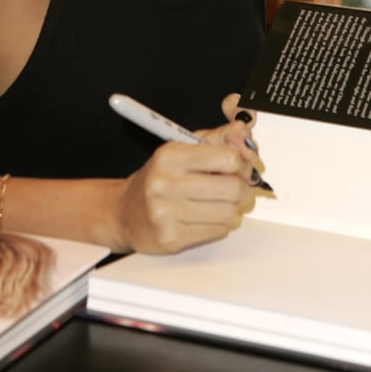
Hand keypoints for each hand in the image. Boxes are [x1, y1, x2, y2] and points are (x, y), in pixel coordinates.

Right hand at [114, 106, 257, 253]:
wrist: (125, 213)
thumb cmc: (159, 178)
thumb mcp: (184, 148)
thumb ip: (219, 137)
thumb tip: (245, 133)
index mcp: (170, 155)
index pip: (228, 158)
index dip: (241, 163)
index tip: (238, 166)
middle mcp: (165, 183)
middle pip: (233, 188)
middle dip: (240, 188)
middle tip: (233, 187)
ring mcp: (166, 213)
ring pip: (228, 212)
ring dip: (229, 208)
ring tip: (216, 202)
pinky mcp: (171, 238)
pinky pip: (218, 231)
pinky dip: (219, 224)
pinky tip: (204, 217)